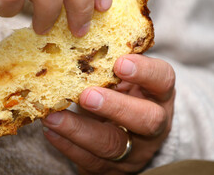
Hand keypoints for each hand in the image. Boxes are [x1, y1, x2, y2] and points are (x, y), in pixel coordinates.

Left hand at [42, 55, 175, 173]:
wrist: (127, 134)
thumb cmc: (122, 93)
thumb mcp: (124, 78)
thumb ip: (111, 67)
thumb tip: (78, 50)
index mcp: (159, 93)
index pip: (163, 79)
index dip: (144, 72)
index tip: (120, 63)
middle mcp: (154, 123)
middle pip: (146, 119)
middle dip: (115, 107)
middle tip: (86, 96)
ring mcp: (135, 149)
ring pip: (112, 144)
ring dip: (79, 130)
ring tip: (53, 117)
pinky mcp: (113, 168)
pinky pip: (91, 161)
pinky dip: (68, 145)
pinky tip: (51, 131)